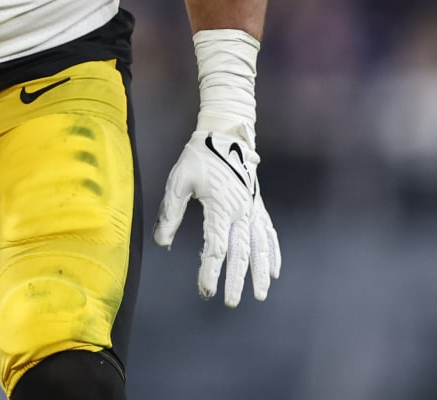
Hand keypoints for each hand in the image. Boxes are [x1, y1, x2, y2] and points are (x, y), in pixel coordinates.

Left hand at [154, 130, 280, 304]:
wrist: (224, 133)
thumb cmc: (198, 156)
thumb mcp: (179, 181)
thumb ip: (171, 213)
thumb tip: (162, 243)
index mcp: (221, 207)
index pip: (216, 247)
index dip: (211, 270)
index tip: (206, 290)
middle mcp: (241, 211)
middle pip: (241, 252)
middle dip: (237, 279)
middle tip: (231, 302)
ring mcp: (253, 208)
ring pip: (260, 246)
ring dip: (260, 271)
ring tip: (260, 294)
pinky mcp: (258, 205)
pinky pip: (269, 232)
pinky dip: (274, 252)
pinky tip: (274, 270)